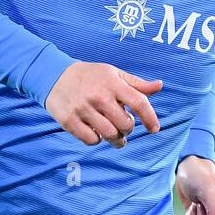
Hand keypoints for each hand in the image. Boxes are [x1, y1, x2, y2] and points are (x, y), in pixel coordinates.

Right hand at [45, 62, 161, 148]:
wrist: (55, 75)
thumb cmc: (91, 76)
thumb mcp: (114, 74)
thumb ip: (137, 84)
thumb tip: (159, 86)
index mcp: (113, 83)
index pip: (138, 102)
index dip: (150, 118)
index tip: (154, 129)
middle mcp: (99, 96)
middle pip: (125, 124)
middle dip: (128, 129)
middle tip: (125, 128)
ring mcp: (83, 109)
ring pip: (109, 135)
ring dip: (116, 139)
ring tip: (116, 137)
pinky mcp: (69, 121)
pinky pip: (91, 140)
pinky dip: (97, 140)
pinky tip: (97, 134)